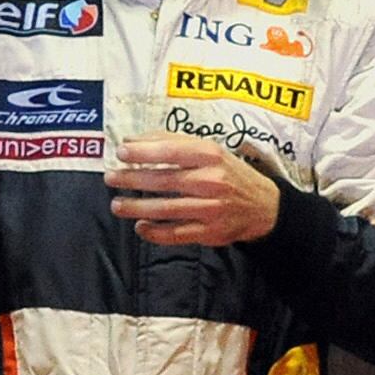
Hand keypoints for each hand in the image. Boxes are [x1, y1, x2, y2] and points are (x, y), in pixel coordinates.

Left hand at [104, 136, 281, 246]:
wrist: (263, 206)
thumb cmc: (229, 173)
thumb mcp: (209, 149)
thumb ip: (173, 142)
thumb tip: (134, 141)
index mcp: (210, 156)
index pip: (171, 151)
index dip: (143, 152)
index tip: (121, 152)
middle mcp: (211, 181)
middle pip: (163, 180)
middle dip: (132, 179)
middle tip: (111, 178)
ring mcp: (210, 209)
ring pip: (166, 209)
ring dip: (137, 207)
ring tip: (117, 204)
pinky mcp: (209, 232)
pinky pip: (175, 234)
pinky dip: (154, 232)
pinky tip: (140, 227)